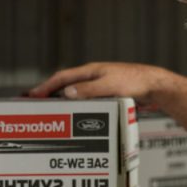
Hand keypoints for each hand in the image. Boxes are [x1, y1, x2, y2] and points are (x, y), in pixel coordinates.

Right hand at [28, 62, 174, 106]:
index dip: (45, 87)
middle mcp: (92, 77)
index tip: (31, 95)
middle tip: (33, 103)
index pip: (62, 78)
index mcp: (90, 71)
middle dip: (48, 93)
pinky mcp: (107, 94)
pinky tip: (73, 115)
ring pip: (75, 93)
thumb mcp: (109, 86)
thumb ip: (88, 90)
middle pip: (65, 85)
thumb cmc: (135, 82)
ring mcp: (99, 85)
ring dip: (61, 100)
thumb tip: (66, 93)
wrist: (155, 86)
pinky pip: (86, 100)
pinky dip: (75, 106)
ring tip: (49, 110)